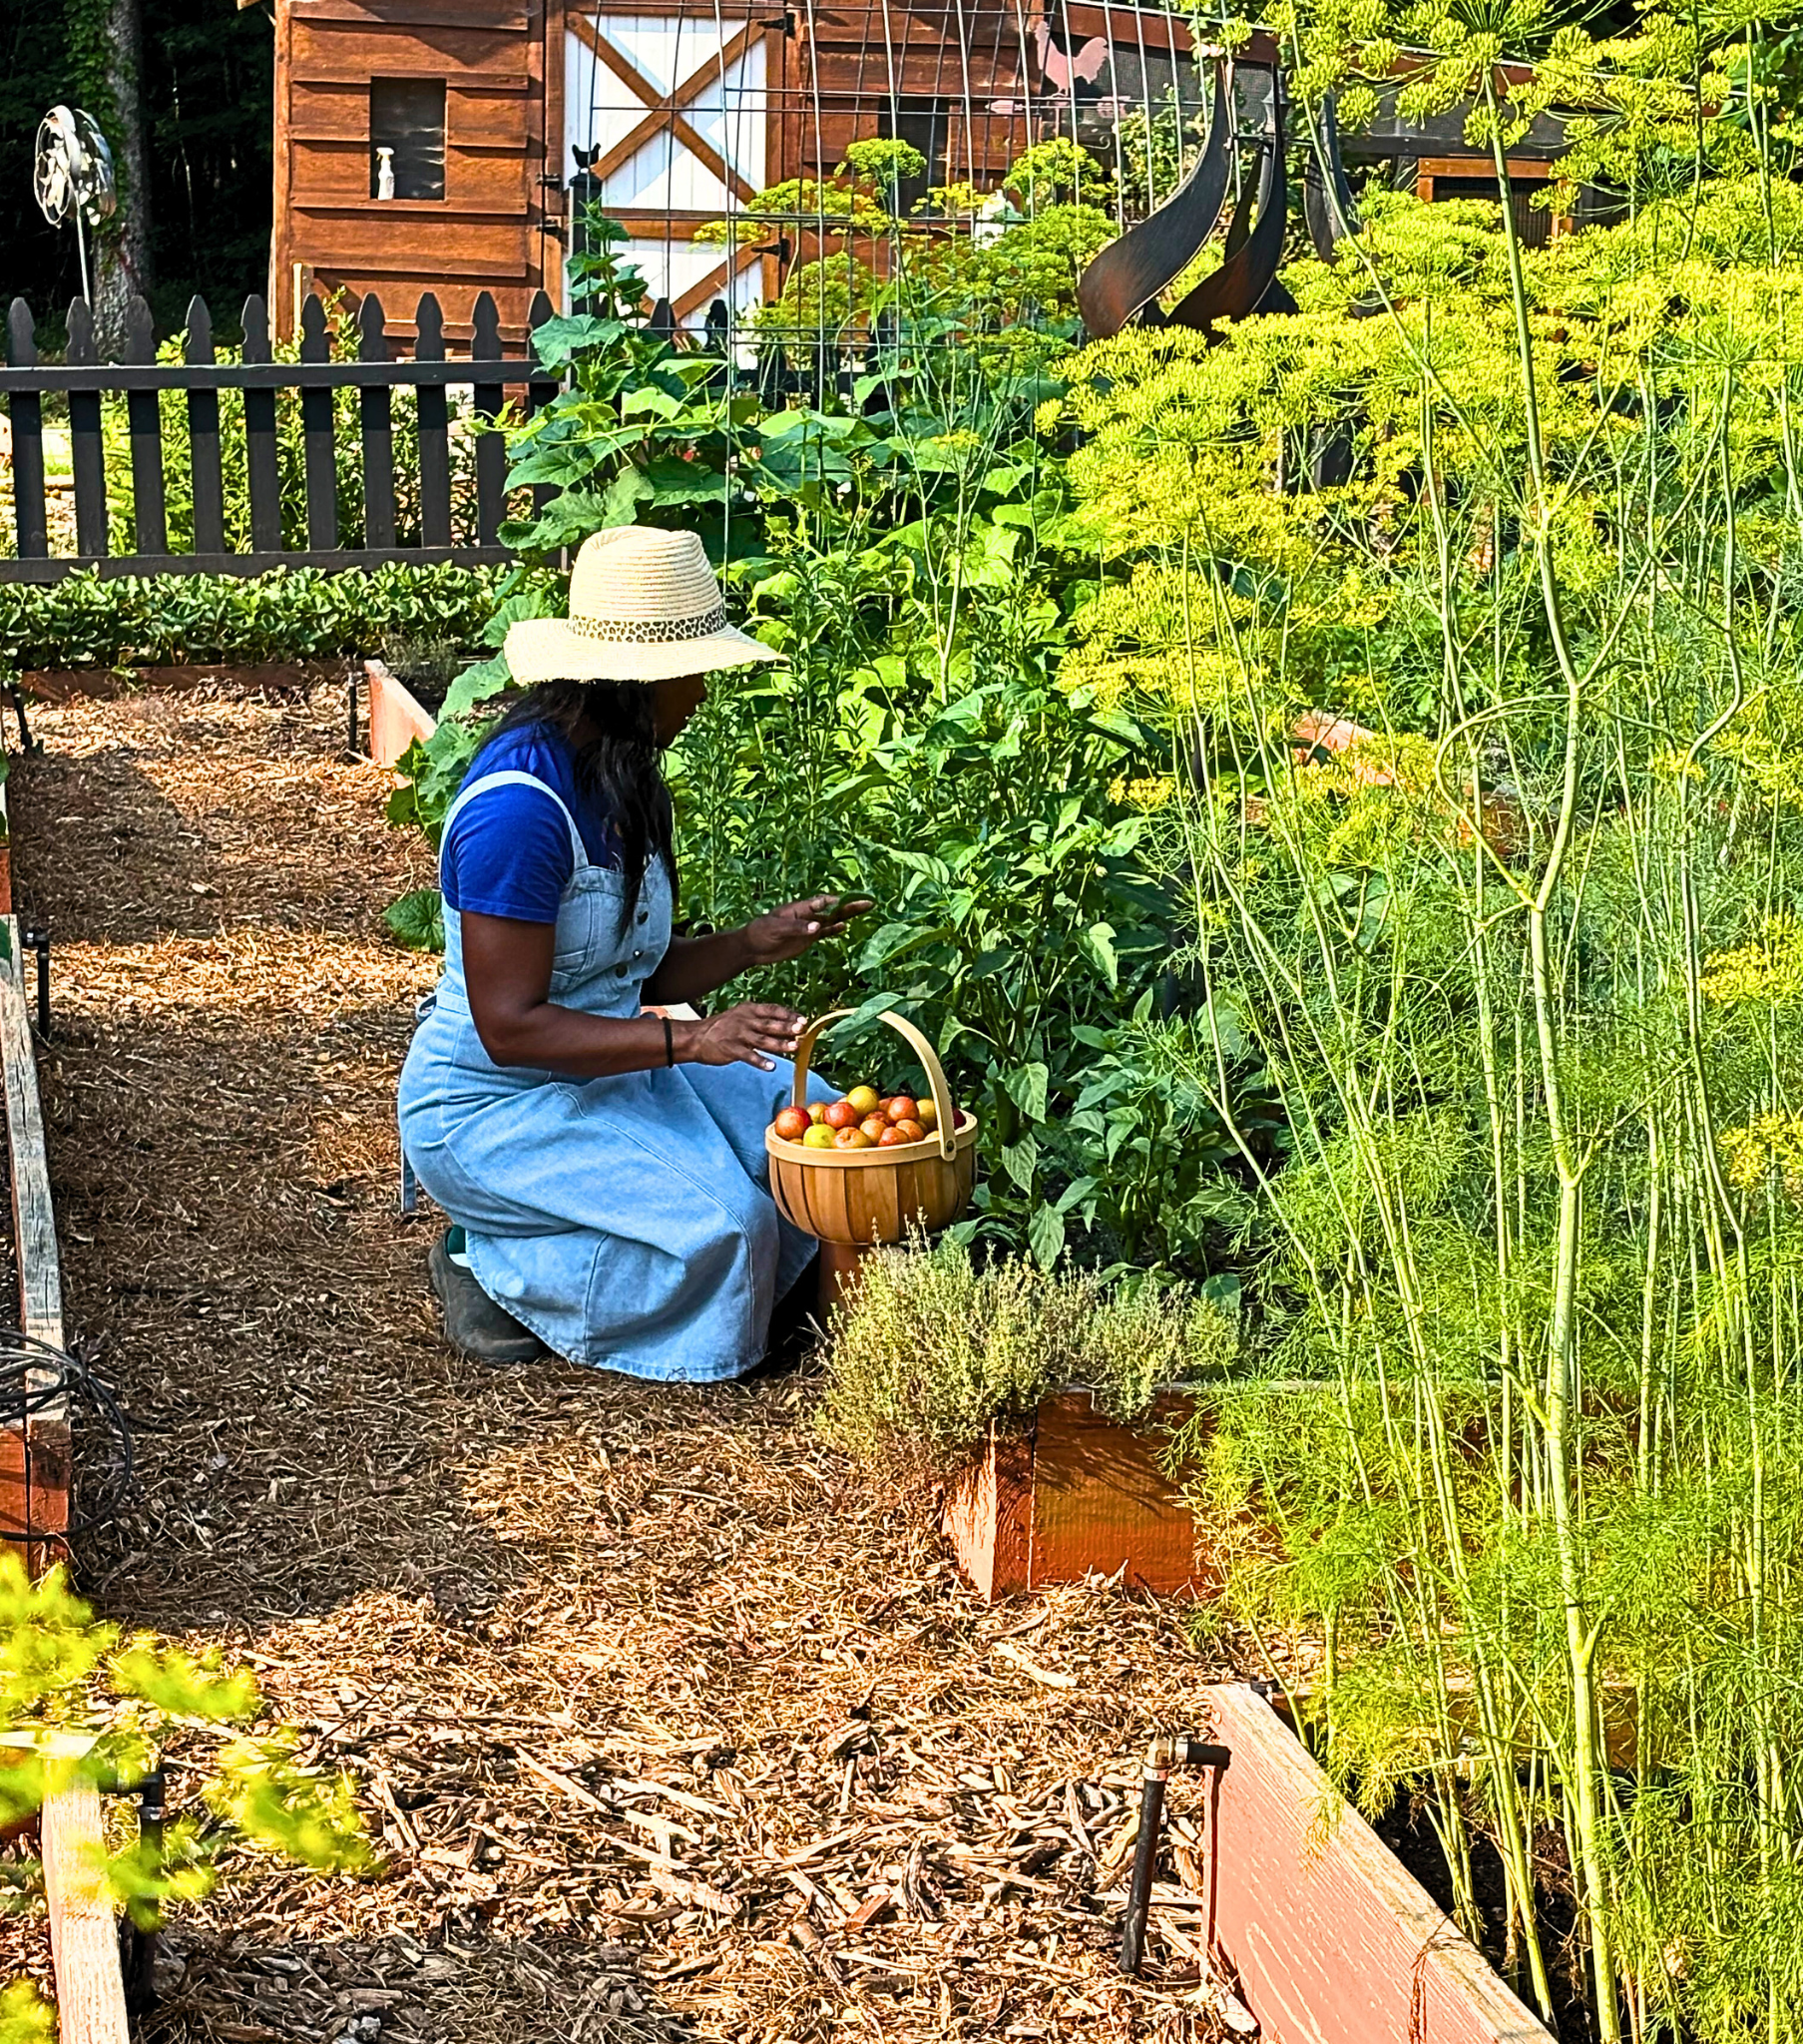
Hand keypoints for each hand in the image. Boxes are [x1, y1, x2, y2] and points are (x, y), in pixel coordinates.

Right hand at [684, 1002, 803, 1071]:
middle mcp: (745, 1020)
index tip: (803, 1019)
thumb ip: (761, 1020)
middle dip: (787, 1027)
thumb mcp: (741, 1016)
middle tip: (802, 1030)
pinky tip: (771, 1066)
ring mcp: (737, 1035)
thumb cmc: (722, 1027)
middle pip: (769, 1024)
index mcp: (749, 1010)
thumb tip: (787, 1026)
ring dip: (779, 1044)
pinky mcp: (731, 1049)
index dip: (789, 1014)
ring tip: (794, 1047)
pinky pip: (748, 1056)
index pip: (773, 1010)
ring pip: (762, 1040)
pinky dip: (760, 1061)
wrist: (696, 1037)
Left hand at [743, 894, 873, 965]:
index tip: (850, 900)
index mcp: (800, 908)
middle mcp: (808, 915)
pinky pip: (825, 932)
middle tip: (868, 902)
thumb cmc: (761, 932)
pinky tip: (845, 928)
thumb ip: (798, 928)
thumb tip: (818, 927)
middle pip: (833, 909)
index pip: (822, 902)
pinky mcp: (808, 938)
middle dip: (850, 906)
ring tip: (864, 910)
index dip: (837, 901)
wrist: (753, 947)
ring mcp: (809, 926)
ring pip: (832, 919)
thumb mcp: (777, 929)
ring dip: (847, 916)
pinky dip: (835, 930)